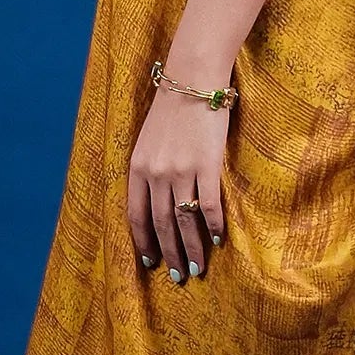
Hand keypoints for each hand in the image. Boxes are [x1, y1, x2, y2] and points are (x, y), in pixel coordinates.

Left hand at [127, 75, 228, 280]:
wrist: (194, 79)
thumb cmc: (173, 109)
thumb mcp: (148, 141)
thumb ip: (149, 171)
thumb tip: (156, 203)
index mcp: (138, 168)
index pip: (136, 215)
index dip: (143, 241)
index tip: (150, 261)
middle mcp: (156, 173)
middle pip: (161, 224)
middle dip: (169, 253)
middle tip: (179, 276)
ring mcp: (181, 170)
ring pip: (185, 220)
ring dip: (192, 248)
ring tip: (197, 267)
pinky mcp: (207, 164)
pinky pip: (209, 205)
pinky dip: (213, 226)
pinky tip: (217, 239)